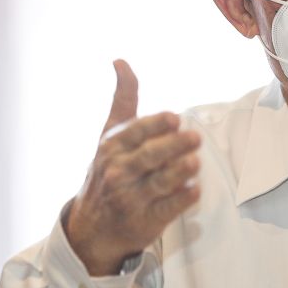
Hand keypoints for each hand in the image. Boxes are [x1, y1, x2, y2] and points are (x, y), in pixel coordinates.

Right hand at [65, 59, 201, 275]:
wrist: (92, 227)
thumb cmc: (108, 170)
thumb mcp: (110, 135)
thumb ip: (122, 99)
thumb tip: (120, 60)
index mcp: (112, 148)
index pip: (134, 133)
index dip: (154, 126)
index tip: (173, 117)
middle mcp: (118, 172)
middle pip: (148, 157)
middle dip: (172, 147)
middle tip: (195, 137)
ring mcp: (130, 198)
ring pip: (157, 183)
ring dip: (178, 173)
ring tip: (195, 163)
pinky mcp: (145, 221)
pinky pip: (165, 210)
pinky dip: (180, 201)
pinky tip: (194, 191)